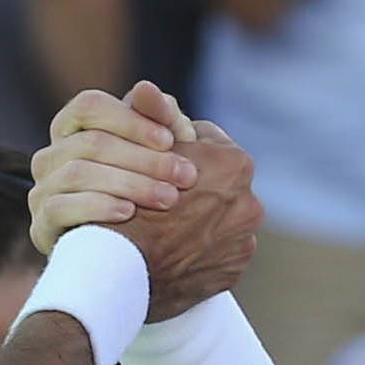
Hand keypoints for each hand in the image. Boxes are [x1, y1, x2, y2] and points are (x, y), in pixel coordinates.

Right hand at [28, 82, 198, 256]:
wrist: (136, 252)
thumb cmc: (151, 189)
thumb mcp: (164, 152)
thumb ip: (160, 118)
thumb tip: (146, 88)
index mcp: (72, 130)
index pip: (88, 106)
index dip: (130, 119)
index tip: (170, 139)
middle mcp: (50, 156)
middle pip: (90, 142)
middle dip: (144, 158)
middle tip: (185, 175)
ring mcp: (40, 191)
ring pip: (77, 173)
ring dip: (130, 183)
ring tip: (168, 198)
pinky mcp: (40, 227)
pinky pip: (60, 208)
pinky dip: (97, 206)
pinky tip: (129, 213)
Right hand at [115, 125, 262, 320]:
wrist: (115, 276)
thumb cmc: (120, 206)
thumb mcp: (130, 150)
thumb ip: (147, 118)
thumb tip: (147, 88)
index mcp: (233, 165)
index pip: (205, 140)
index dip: (172, 146)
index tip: (153, 157)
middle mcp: (248, 202)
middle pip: (216, 181)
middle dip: (190, 184)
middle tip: (159, 194)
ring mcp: (243, 241)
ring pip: (218, 218)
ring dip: (195, 219)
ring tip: (161, 226)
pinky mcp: (232, 273)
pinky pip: (215, 254)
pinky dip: (195, 250)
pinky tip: (169, 251)